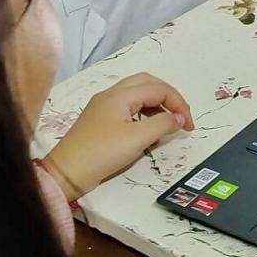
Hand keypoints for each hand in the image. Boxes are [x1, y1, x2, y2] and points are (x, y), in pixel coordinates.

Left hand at [43, 73, 194, 200]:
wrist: (67, 172)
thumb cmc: (102, 153)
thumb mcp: (137, 139)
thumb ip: (162, 124)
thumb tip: (178, 118)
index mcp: (120, 95)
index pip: (158, 89)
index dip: (178, 104)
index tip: (189, 126)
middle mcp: (111, 95)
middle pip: (147, 84)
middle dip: (168, 98)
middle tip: (181, 117)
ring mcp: (103, 107)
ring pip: (137, 95)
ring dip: (156, 105)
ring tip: (168, 125)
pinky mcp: (100, 121)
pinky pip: (128, 108)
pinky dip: (144, 114)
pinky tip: (148, 131)